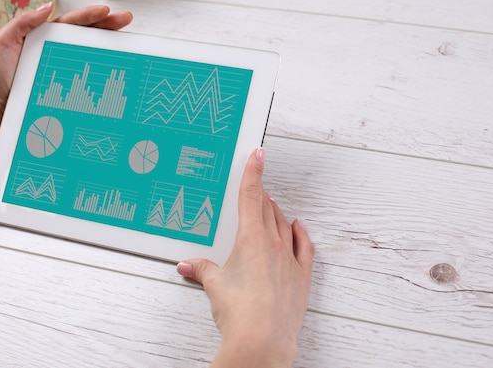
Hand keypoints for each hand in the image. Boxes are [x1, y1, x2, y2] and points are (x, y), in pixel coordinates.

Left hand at [0, 3, 132, 116]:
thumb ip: (22, 22)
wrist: (0, 108)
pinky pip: (92, 79)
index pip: (73, 22)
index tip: (107, 11)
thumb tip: (48, 6)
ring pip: (94, 55)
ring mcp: (69, 70)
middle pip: (89, 35)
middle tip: (127, 19)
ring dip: (112, 47)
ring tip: (128, 41)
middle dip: (109, 25)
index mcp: (48, 37)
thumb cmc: (0, 75)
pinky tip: (118, 71)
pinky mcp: (73, 89)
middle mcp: (61, 52)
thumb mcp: (5, 42)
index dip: (90, 15)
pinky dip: (106, 75)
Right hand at [177, 148, 314, 367]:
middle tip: (256, 185)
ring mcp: (290, 258)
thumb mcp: (214, 286)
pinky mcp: (301, 276)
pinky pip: (304, 247)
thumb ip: (201, 270)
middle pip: (267, 208)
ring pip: (283, 224)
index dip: (253, 171)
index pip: (251, 195)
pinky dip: (301, 233)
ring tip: (270, 204)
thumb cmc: (239, 312)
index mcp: (250, 238)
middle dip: (260, 195)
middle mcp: (273, 243)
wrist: (262, 340)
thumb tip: (187, 265)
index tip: (258, 153)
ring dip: (276, 212)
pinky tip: (298, 227)